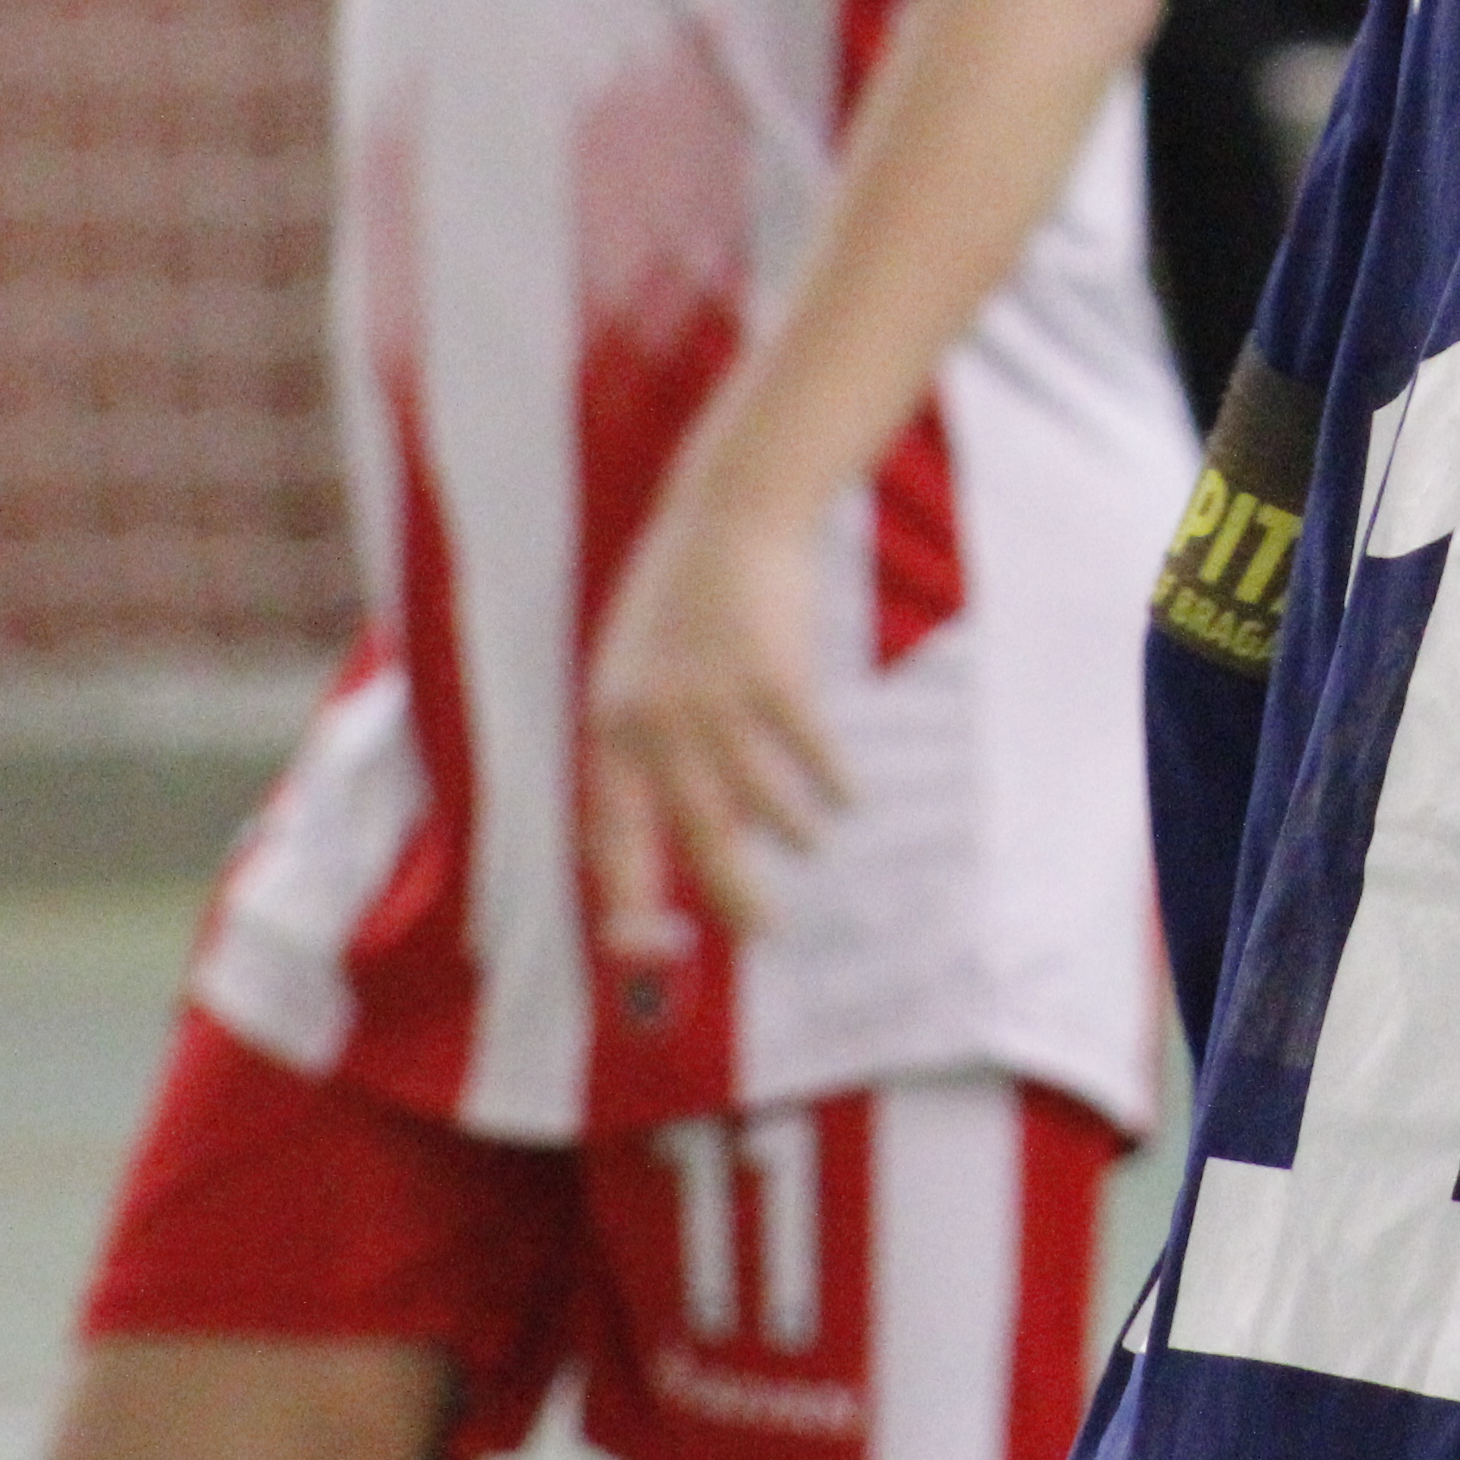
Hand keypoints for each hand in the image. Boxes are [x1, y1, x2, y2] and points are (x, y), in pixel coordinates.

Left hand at [582, 465, 847, 952]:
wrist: (728, 513)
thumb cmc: (683, 598)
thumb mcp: (641, 671)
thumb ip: (656, 748)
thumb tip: (713, 830)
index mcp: (612, 725)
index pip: (612, 835)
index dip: (627, 898)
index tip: (648, 947)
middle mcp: (655, 720)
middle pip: (696, 836)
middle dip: (732, 894)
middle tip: (762, 931)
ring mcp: (715, 699)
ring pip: (759, 804)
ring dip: (792, 832)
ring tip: (811, 844)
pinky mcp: (774, 677)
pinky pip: (810, 755)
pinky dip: (831, 784)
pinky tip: (848, 798)